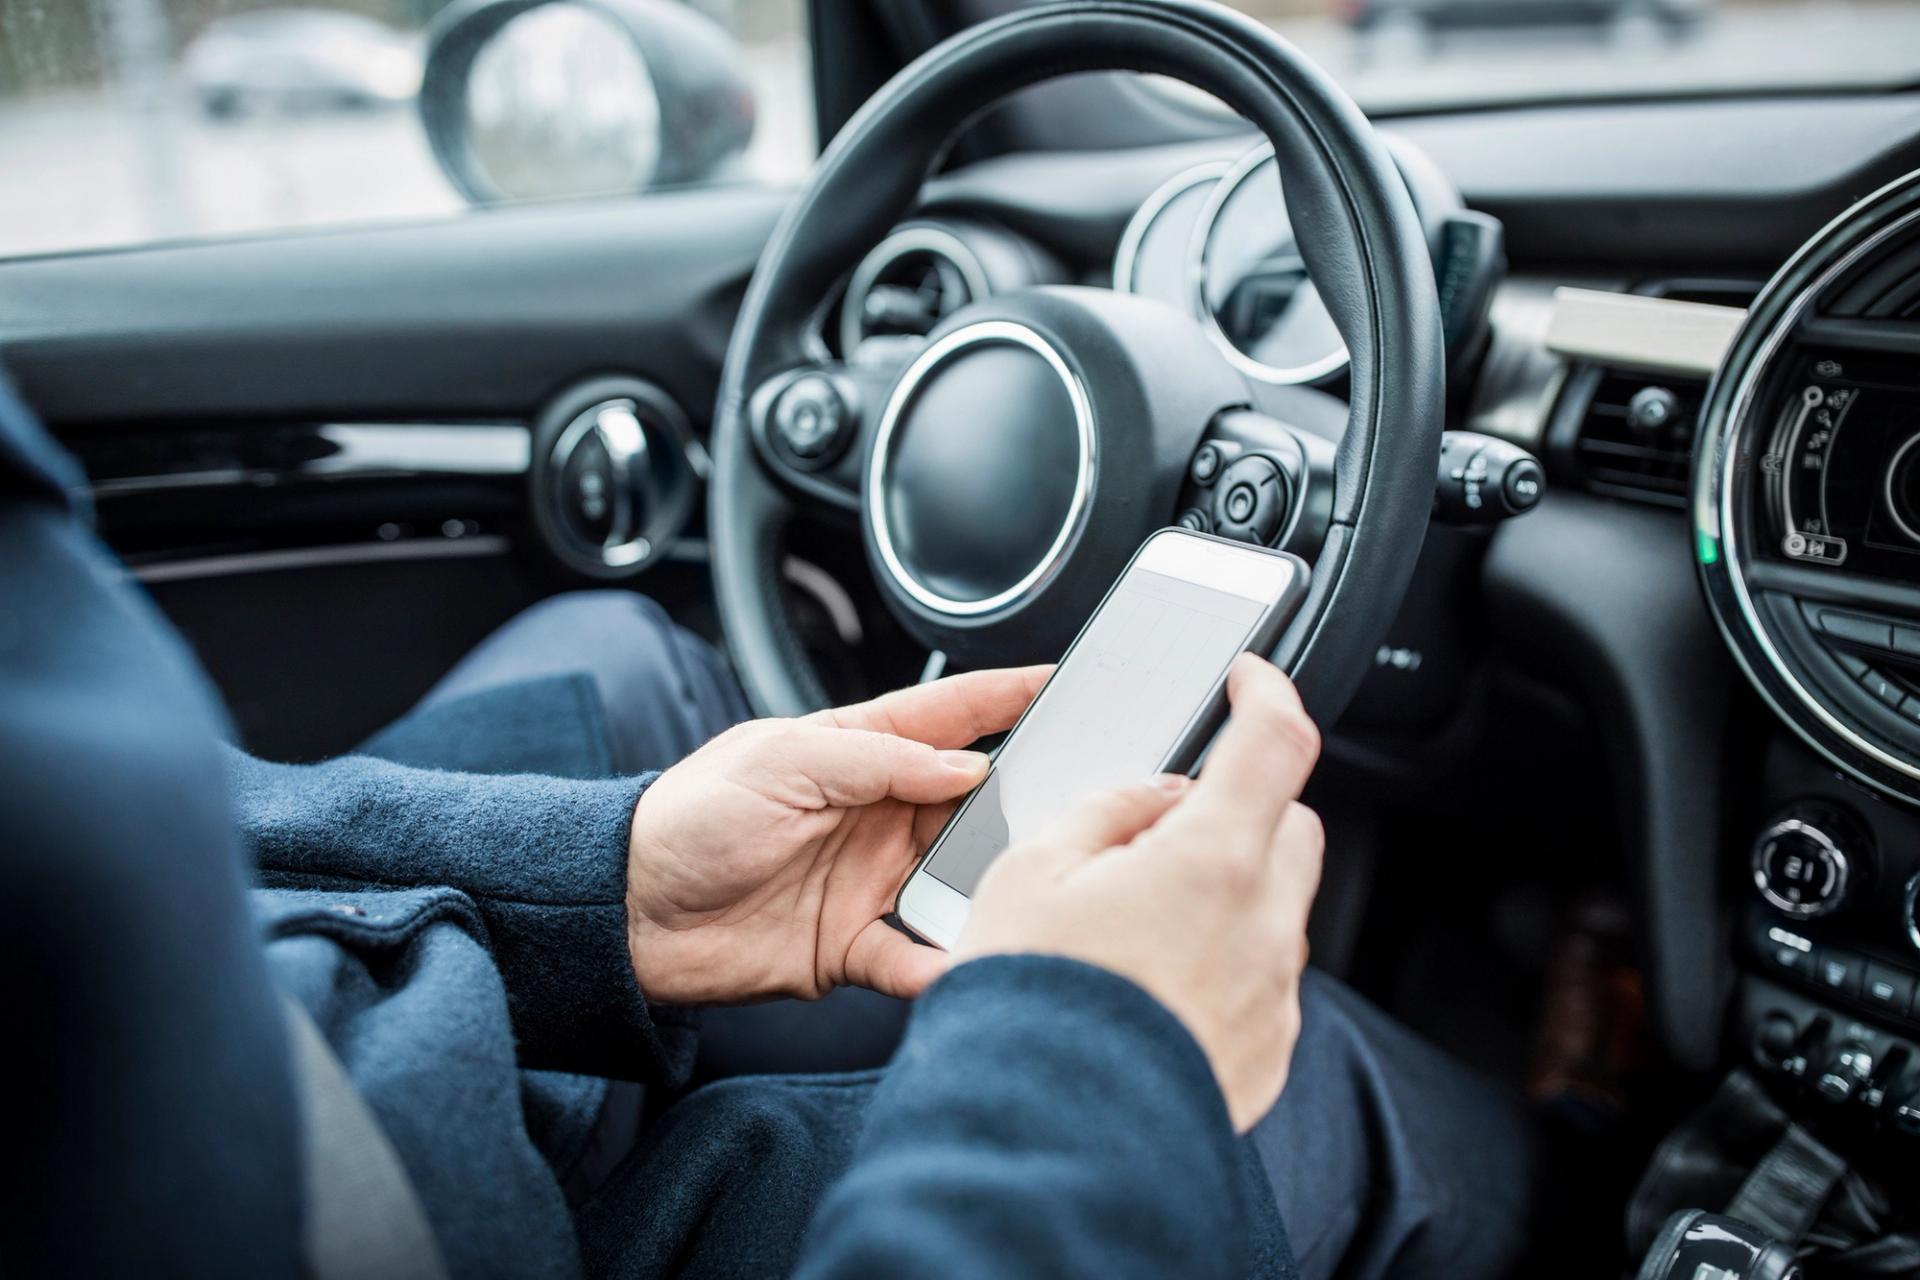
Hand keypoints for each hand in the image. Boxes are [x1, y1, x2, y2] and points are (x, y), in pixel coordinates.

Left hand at [625, 665, 1049, 1005]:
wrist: (628, 913)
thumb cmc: (687, 819)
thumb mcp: (782, 761)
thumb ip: (878, 759)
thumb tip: (966, 765)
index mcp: (857, 750)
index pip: (949, 713)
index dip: (1006, 694)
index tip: (1063, 683)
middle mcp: (875, 813)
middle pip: (972, 801)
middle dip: (1023, 800)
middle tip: (1073, 802)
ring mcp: (870, 879)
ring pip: (958, 879)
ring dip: (988, 884)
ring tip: (1024, 886)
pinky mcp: (852, 944)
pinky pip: (912, 955)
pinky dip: (937, 963)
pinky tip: (957, 962)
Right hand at [952, 653, 1324, 1132]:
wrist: (1047, 1139)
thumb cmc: (1030, 1007)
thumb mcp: (1030, 872)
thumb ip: (1106, 812)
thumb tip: (1153, 796)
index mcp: (1211, 860)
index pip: (1277, 740)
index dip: (1268, 691)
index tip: (1248, 679)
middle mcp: (1264, 925)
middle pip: (1291, 824)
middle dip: (1242, 809)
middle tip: (1163, 831)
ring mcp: (1274, 995)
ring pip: (1278, 906)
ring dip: (1229, 891)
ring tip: (1137, 925)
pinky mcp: (1269, 1052)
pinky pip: (1265, 979)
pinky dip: (1224, 963)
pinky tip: (1153, 984)